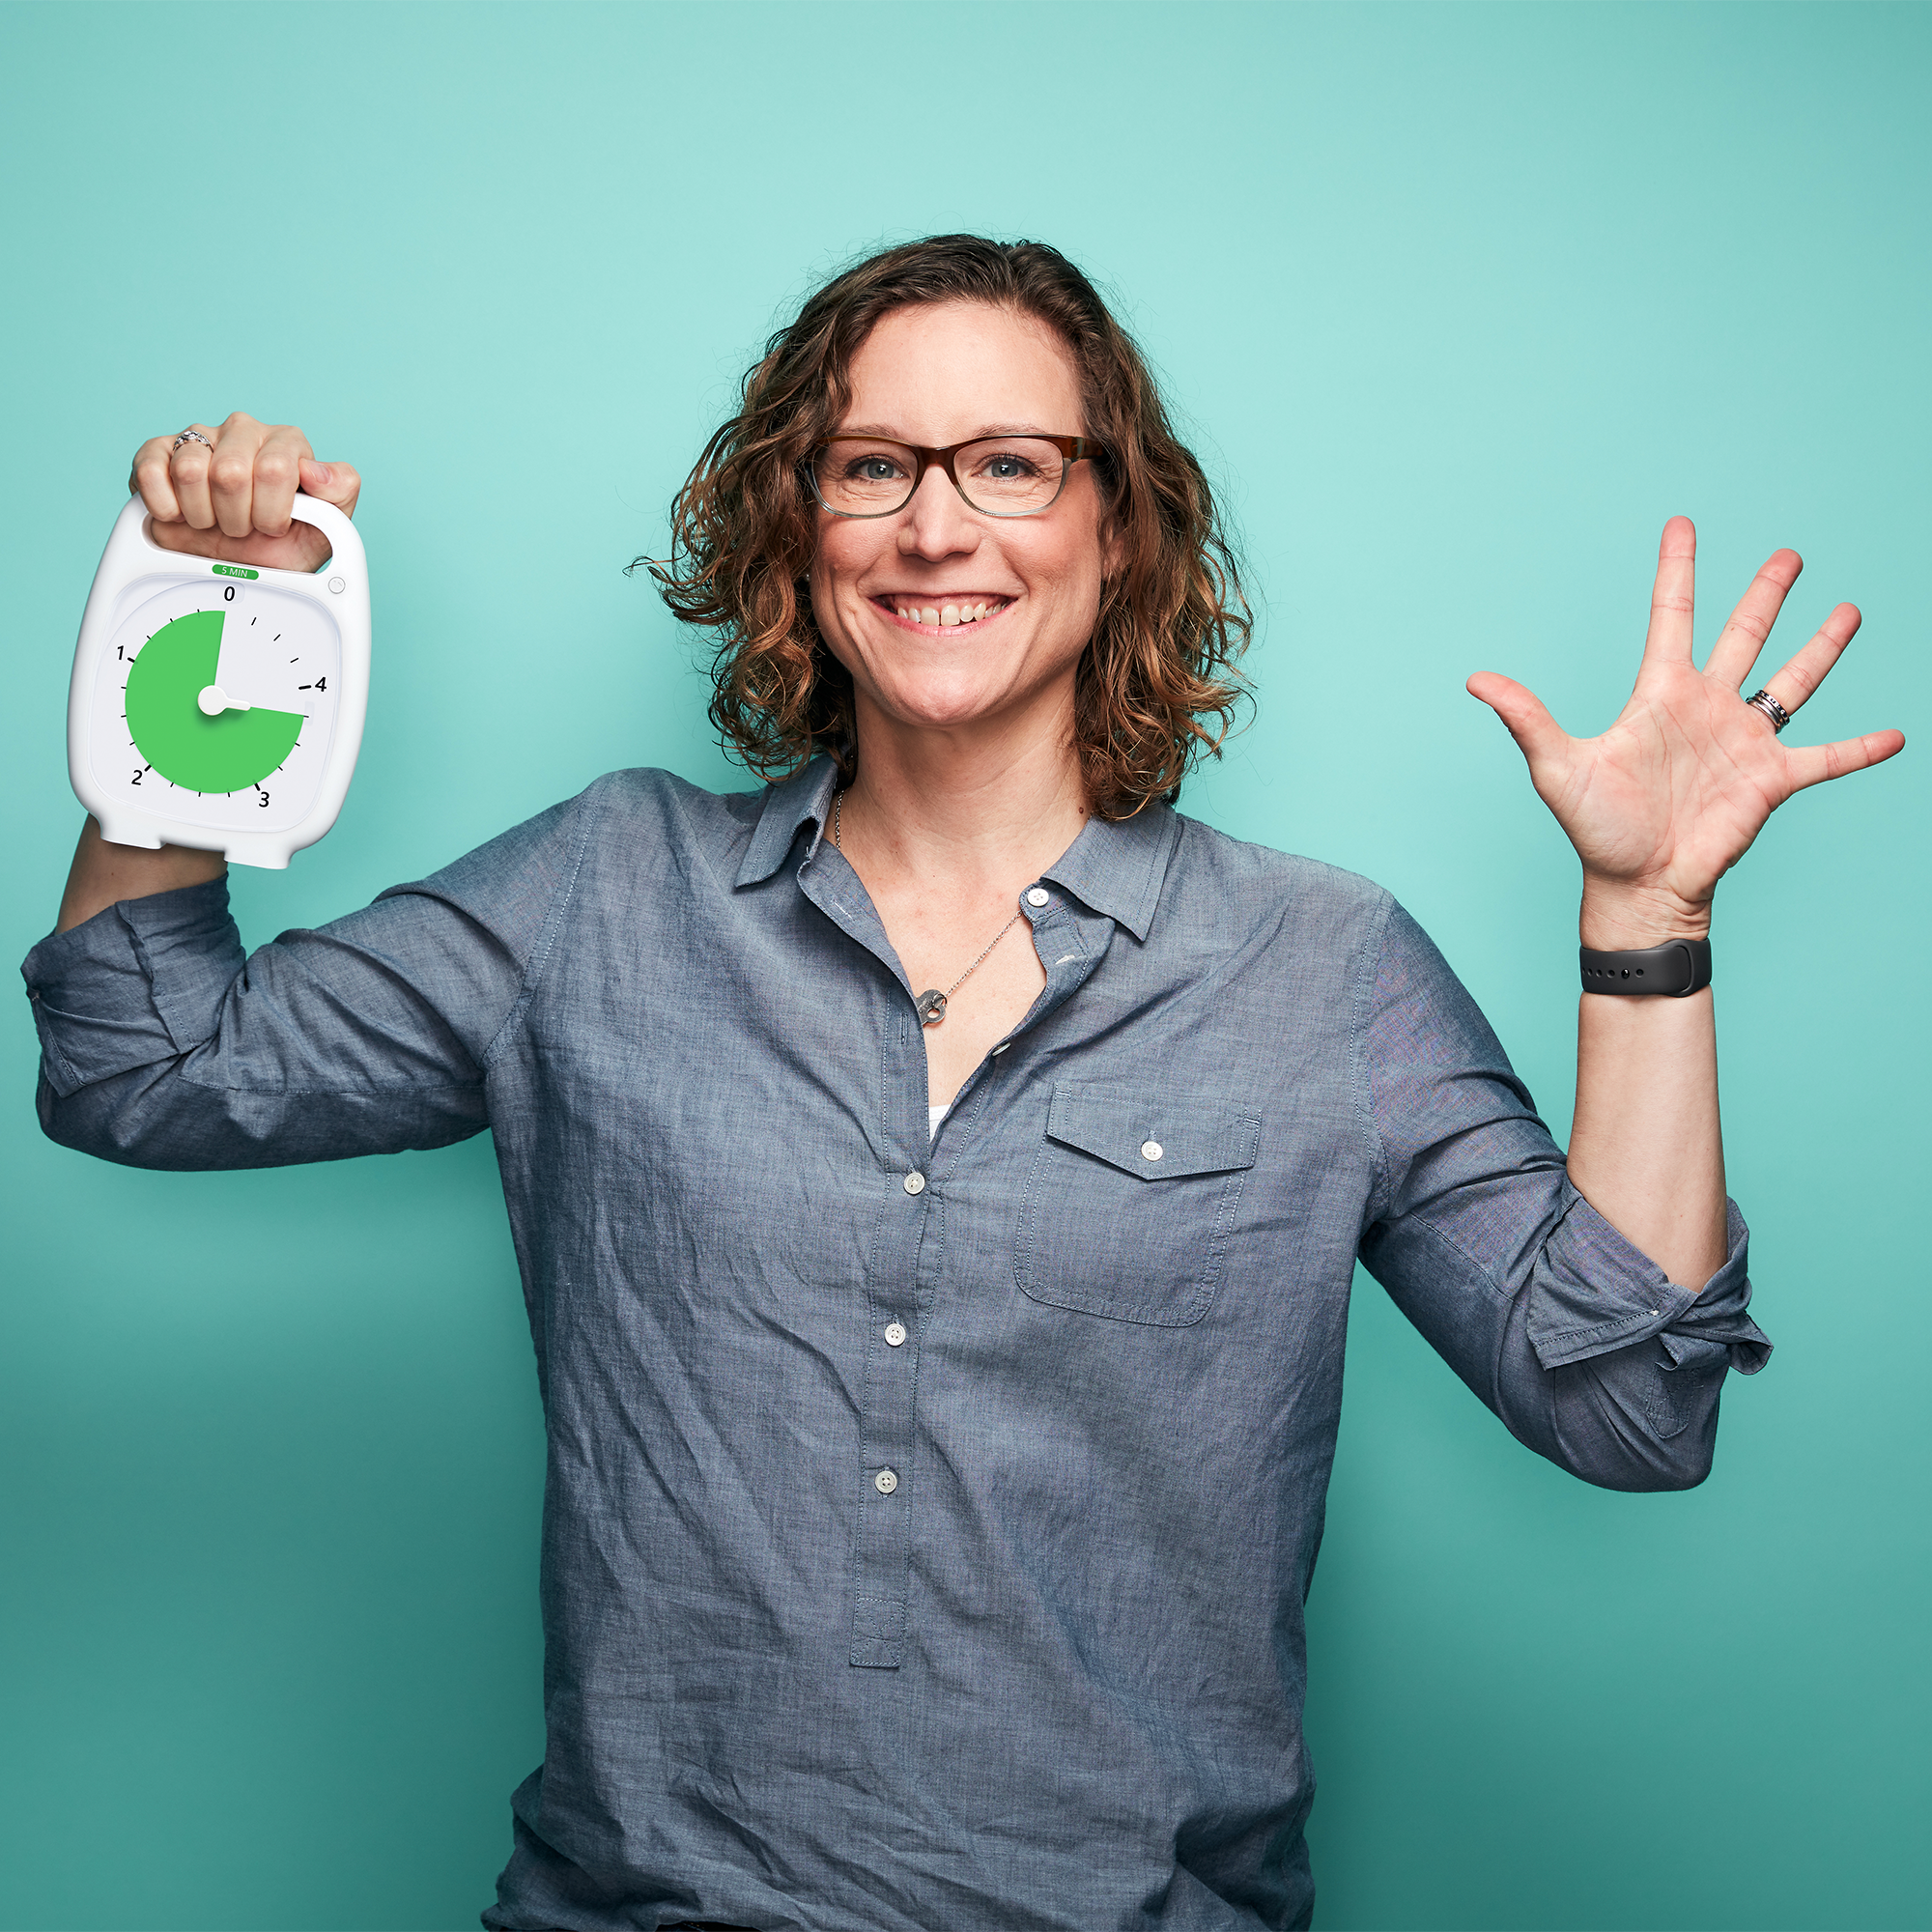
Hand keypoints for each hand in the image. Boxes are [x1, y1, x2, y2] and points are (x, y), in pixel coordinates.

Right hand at [129, 412, 360, 573]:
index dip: (272, 511)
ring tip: (215, 521)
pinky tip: (181, 514)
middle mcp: (243, 431)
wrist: (238, 569)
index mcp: (286, 442)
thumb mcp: (328, 528)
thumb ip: (340, 490)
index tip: (274, 526)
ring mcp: (199, 438)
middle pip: (231, 472)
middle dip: (239, 517)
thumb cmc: (282, 545)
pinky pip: (151, 470)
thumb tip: (314, 469)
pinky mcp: (156, 452)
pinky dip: (166, 505)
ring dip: (203, 514)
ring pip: (191, 471)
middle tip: (244, 527)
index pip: (275, 469)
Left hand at [1467, 516, 1905, 947]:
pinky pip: (1826, 758)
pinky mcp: (1771, 781)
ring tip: (1849, 609)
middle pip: (1744, 635)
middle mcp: (1707, 708)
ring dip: (1821, 648)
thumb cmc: (1596, 830)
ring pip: (1792, 682)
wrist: (1637, 886)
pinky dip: (1860, 748)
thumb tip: (1476, 680)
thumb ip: (1527, 718)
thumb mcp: (1558, 767)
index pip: (1673, 616)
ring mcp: (1742, 742)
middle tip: (1789, 554)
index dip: (1677, 570)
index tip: (1681, 523)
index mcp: (1660, 695)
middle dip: (1766, 595)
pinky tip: (1897, 735)